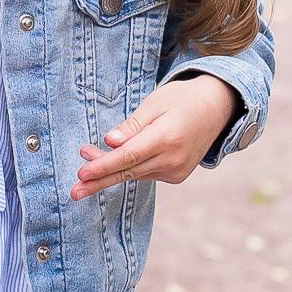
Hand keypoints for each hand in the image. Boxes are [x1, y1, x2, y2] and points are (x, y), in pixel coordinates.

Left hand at [70, 72, 236, 200]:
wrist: (217, 109)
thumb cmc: (182, 99)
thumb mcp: (155, 103)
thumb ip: (132, 126)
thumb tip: (110, 142)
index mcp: (167, 137)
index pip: (129, 156)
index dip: (104, 166)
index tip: (82, 173)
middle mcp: (173, 159)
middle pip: (129, 172)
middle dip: (99, 181)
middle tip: (74, 192)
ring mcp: (177, 170)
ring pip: (135, 174)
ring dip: (109, 171)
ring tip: (85, 164)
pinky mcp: (176, 175)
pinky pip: (145, 173)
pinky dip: (128, 169)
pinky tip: (112, 161)